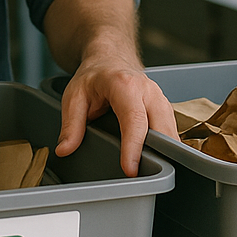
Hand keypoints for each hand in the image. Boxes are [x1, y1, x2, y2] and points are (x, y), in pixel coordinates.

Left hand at [54, 53, 177, 176]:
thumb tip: (64, 149)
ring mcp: (160, 98)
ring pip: (171, 130)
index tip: (130, 170)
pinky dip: (169, 146)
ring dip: (167, 152)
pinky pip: (172, 130)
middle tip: (146, 179)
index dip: (133, 147)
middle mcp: (148, 90)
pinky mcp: (165, 107)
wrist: (110, 57)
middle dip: (159, 153)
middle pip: (161, 127)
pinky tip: (161, 161)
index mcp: (124, 84)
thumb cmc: (94, 76)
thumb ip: (71, 124)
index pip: (134, 120)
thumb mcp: (74, 95)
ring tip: (154, 174)